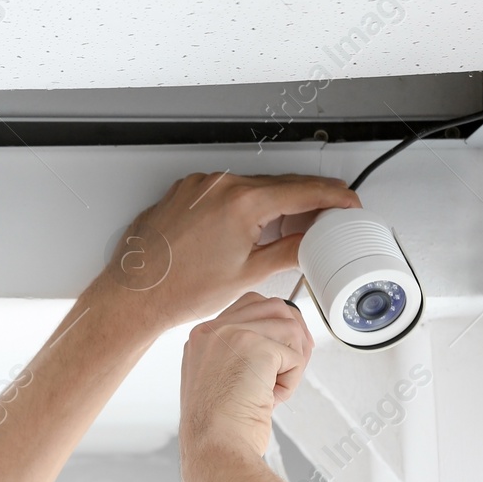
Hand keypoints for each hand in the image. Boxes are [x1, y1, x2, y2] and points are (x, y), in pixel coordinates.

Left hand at [100, 172, 358, 332]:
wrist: (135, 295)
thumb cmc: (179, 290)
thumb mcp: (248, 274)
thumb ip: (288, 252)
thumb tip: (310, 243)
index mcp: (243, 202)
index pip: (303, 189)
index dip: (333, 196)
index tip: (347, 202)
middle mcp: (220, 185)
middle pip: (278, 185)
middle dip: (304, 202)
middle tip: (320, 223)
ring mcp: (199, 186)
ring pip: (251, 187)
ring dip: (270, 204)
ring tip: (277, 234)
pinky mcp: (183, 192)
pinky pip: (224, 191)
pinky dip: (241, 205)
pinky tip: (243, 230)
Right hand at [178, 294, 312, 481]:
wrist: (214, 449)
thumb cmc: (218, 430)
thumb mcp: (218, 382)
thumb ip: (238, 355)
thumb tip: (280, 341)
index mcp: (201, 339)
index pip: (248, 308)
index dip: (273, 329)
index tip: (277, 356)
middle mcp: (212, 331)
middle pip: (273, 307)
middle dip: (292, 335)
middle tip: (291, 366)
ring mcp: (231, 335)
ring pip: (289, 328)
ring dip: (293, 361)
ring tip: (274, 388)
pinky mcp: (255, 347)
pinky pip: (295, 355)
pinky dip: (293, 380)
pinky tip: (273, 397)